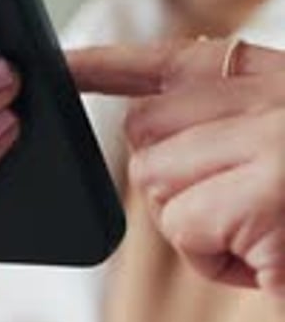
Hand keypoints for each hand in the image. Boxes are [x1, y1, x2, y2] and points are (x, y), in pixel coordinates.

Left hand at [68, 39, 284, 299]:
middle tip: (243, 212)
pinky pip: (184, 228)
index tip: (58, 65)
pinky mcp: (265, 196)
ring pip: (155, 179)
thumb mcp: (280, 143)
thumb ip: (224, 121)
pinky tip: (270, 261)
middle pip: (144, 128)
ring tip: (266, 237)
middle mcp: (272, 95)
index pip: (168, 59)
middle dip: (172, 181)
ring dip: (197, 226)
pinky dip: (216, 262)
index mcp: (274, 79)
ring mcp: (270, 140)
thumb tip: (142, 123)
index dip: (105, 63)